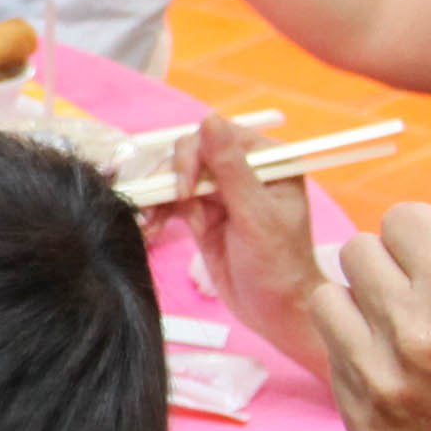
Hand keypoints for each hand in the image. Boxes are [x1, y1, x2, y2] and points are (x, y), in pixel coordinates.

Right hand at [172, 111, 343, 387]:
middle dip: (174, 176)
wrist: (276, 312)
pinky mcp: (204, 214)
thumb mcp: (255, 215)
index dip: (195, 154)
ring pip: (178, 176)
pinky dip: (159, 211)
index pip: (220, 136)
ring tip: (151, 222)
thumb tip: (209, 118)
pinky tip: (152, 228)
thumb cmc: (278, 266)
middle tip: (165, 205)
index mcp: (269, 162)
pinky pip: (173, 201)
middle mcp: (244, 171)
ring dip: (160, 195)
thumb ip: (230, 168)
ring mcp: (222, 193)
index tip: (185, 188)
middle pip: (194, 153)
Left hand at [287, 124, 430, 430]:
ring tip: (412, 328)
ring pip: (330, 299)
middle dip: (395, 267)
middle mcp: (414, 336)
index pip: (400, 219)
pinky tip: (407, 372)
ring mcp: (384, 385)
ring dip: (364, 306)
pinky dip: (360, 355)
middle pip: (358, 252)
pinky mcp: (365, 422)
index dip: (429, 238)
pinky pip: (332, 355)